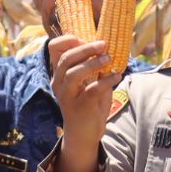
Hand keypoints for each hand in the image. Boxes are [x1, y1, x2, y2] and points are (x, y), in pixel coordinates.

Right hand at [47, 34, 115, 171]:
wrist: (84, 135)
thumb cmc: (88, 105)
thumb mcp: (90, 83)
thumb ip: (95, 68)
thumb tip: (110, 48)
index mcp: (60, 74)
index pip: (54, 50)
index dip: (66, 40)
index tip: (82, 36)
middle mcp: (59, 83)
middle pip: (65, 59)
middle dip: (85, 48)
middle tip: (103, 43)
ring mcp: (67, 95)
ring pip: (73, 73)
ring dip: (93, 63)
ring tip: (109, 58)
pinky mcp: (79, 106)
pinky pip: (92, 89)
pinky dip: (106, 81)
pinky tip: (116, 76)